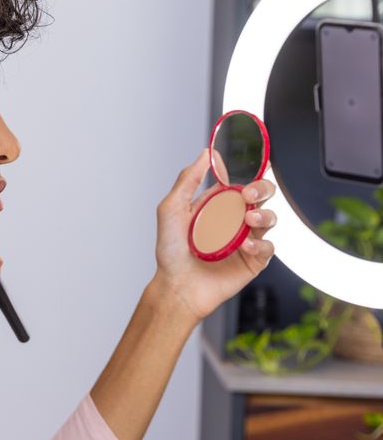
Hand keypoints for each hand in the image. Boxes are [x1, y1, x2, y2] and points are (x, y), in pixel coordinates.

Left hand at [153, 149, 276, 323]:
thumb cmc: (171, 250)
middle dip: (262, 190)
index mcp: (218, 206)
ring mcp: (246, 240)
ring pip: (269, 219)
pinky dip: (259, 244)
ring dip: (263, 215)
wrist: (176, 285)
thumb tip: (206, 153)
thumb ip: (188, 179)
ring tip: (248, 220)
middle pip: (262, 197)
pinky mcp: (253, 261)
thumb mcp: (172, 208)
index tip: (245, 174)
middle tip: (250, 195)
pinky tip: (245, 246)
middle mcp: (234, 221)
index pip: (240, 185)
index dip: (247, 177)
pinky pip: (268, 247)